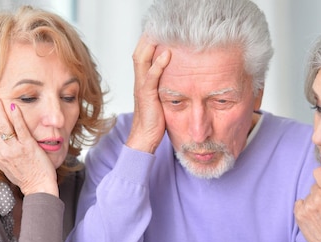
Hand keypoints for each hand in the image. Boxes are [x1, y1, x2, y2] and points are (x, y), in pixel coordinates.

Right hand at [0, 95, 58, 196]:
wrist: (38, 188)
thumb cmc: (25, 177)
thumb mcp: (6, 166)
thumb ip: (1, 153)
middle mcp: (3, 152)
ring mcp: (15, 149)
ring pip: (3, 126)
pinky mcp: (28, 147)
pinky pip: (20, 128)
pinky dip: (16, 116)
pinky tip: (13, 106)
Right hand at [125, 34, 170, 153]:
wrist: (145, 139)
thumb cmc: (156, 121)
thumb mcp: (163, 99)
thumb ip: (167, 86)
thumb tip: (181, 77)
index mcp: (144, 80)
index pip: (144, 54)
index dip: (150, 40)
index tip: (162, 28)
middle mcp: (140, 81)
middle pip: (140, 51)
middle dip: (149, 37)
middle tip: (159, 24)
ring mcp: (142, 88)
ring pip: (142, 59)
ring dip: (151, 44)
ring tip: (161, 31)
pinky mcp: (146, 96)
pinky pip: (150, 77)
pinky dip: (158, 65)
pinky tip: (167, 55)